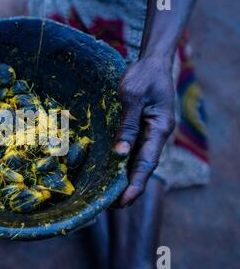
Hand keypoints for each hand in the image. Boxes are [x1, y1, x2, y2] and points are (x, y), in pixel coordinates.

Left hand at [113, 56, 174, 206]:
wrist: (151, 63)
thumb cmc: (142, 76)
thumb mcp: (131, 96)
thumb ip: (127, 125)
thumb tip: (120, 154)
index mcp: (159, 129)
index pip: (146, 163)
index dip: (135, 185)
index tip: (123, 202)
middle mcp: (156, 135)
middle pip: (144, 168)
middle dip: (130, 188)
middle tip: (112, 206)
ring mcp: (150, 133)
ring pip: (139, 162)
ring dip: (126, 179)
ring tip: (110, 195)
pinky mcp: (142, 129)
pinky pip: (133, 151)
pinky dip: (124, 164)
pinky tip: (112, 173)